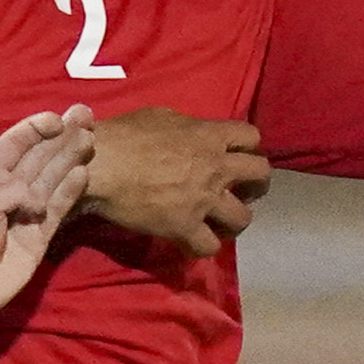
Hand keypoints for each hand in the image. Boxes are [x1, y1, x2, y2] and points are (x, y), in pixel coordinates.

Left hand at [0, 108, 96, 332]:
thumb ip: (12, 192)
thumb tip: (40, 200)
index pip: (13, 144)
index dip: (34, 129)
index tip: (55, 119)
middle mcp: (10, 190)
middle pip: (39, 157)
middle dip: (61, 137)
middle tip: (86, 117)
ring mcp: (27, 213)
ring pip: (52, 179)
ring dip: (70, 158)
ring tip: (90, 139)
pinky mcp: (39, 235)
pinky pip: (59, 209)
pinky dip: (70, 192)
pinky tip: (83, 174)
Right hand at [78, 107, 270, 257]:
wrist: (102, 166)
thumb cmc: (124, 136)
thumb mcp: (160, 116)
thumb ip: (186, 126)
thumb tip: (191, 134)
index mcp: (210, 136)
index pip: (252, 137)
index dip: (249, 148)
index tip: (237, 157)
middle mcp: (216, 168)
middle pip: (261, 175)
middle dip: (256, 185)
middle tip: (241, 192)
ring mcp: (204, 200)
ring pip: (243, 218)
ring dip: (234, 221)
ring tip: (220, 223)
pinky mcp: (185, 228)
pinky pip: (209, 246)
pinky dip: (202, 246)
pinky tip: (192, 242)